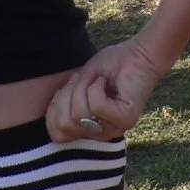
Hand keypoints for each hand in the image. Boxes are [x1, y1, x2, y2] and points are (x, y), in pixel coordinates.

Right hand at [45, 36, 168, 142]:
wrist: (138, 54)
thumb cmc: (109, 67)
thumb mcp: (77, 84)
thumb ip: (64, 102)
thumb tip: (51, 113)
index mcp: (88, 128)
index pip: (57, 134)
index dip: (54, 109)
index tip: (66, 88)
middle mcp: (100, 133)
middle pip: (64, 124)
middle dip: (68, 95)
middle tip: (83, 79)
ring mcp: (114, 128)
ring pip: (80, 114)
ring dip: (83, 87)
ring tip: (97, 78)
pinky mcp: (125, 119)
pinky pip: (97, 107)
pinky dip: (96, 88)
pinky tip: (105, 81)